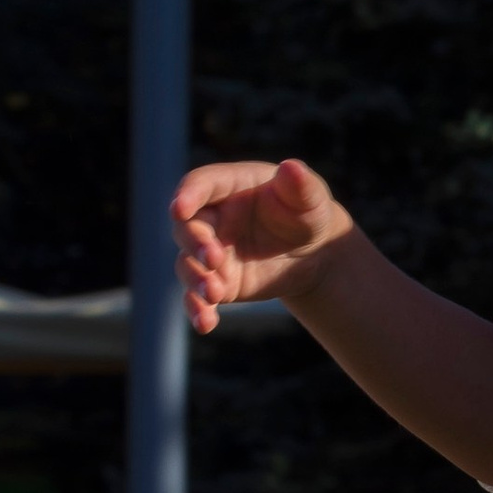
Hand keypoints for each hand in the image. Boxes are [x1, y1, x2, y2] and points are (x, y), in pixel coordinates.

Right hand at [171, 156, 352, 335]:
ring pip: (187, 264)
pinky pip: (198, 297)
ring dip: (195, 279)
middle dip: (194, 243)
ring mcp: (211, 252)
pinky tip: (205, 324)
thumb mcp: (310, 197)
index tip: (180, 208)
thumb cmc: (307, 213)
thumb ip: (300, 184)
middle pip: (187, 227)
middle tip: (213, 258)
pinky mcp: (217, 282)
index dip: (188, 194)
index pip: (200, 184)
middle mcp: (213, 218)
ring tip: (214, 294)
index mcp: (229, 187)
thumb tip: (290, 168)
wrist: (313, 253)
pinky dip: (197, 310)